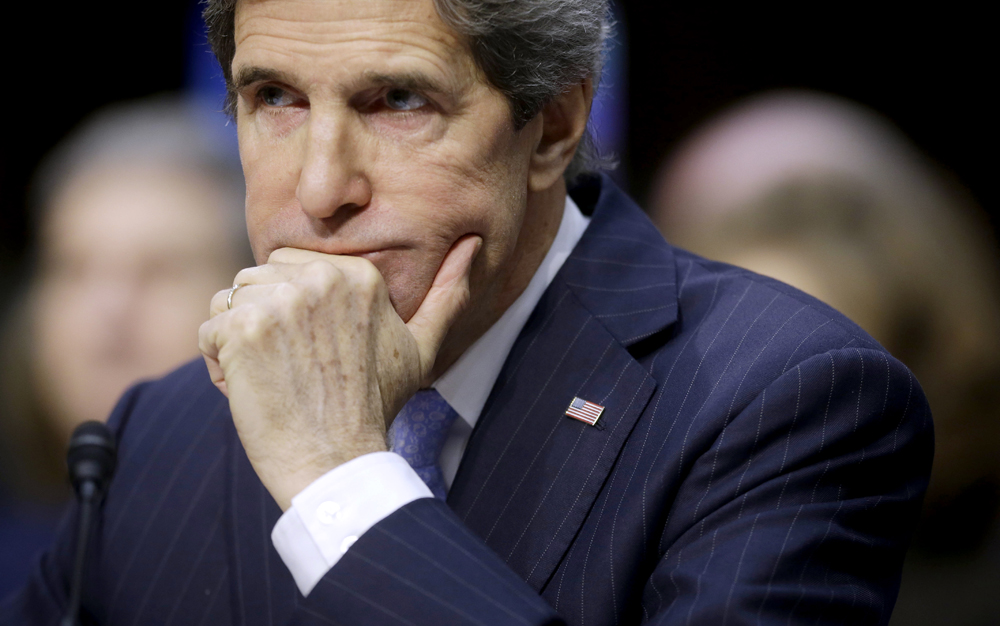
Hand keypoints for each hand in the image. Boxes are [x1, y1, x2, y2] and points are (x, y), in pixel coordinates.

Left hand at [198, 236, 480, 509]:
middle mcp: (320, 278)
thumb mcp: (421, 348)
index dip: (292, 313)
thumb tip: (473, 245)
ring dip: (237, 343)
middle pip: (256, 278)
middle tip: (293, 370)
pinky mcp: (244, 329)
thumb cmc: (374, 407)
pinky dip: (218, 366)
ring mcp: (281, 301)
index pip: (291, 266)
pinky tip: (251, 391)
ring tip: (273, 380)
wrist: (336, 463)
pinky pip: (208, 331)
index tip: (315, 354)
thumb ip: (447, 294)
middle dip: (262, 322)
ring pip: (229, 301)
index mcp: (358, 274)